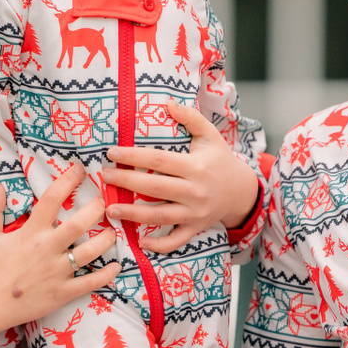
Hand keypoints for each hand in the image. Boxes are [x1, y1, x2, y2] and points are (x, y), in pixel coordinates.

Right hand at [0, 163, 118, 330]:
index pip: (51, 199)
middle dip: (95, 209)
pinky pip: (90, 282)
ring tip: (113, 233)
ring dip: (106, 241)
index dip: (68, 180)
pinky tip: (116, 266)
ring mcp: (57, 272)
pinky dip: (106, 274)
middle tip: (103, 203)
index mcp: (31, 233)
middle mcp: (47, 249)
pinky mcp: (63, 292)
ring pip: (89, 252)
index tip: (80, 169)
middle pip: (78, 224)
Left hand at [101, 102, 259, 253]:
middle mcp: (195, 191)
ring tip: (110, 209)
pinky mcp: (196, 228)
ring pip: (160, 216)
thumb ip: (191, 118)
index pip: (159, 160)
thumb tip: (168, 103)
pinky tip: (139, 241)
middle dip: (126, 182)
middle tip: (105, 177)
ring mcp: (195, 213)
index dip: (134, 156)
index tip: (112, 153)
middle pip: (154, 188)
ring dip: (133, 214)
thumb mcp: (210, 135)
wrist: (242, 191)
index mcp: (196, 167)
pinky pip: (176, 240)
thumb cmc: (220, 160)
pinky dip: (159, 245)